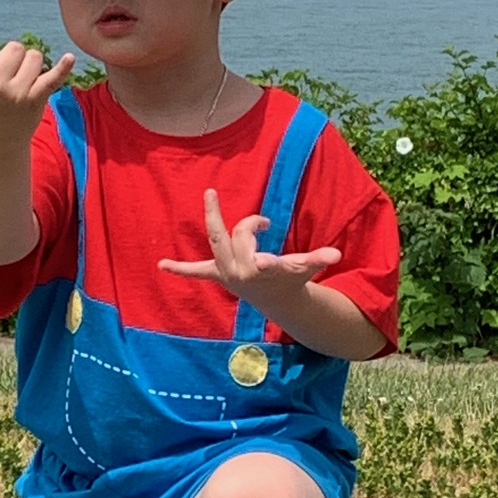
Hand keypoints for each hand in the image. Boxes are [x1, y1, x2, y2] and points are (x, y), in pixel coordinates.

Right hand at [0, 37, 75, 141]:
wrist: (1, 139)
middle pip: (16, 48)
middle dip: (16, 58)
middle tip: (10, 77)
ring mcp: (17, 93)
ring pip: (35, 57)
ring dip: (33, 67)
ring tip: (24, 84)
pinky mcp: (36, 99)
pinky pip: (52, 79)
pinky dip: (63, 69)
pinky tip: (70, 58)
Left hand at [158, 189, 340, 293]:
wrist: (278, 301)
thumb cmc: (291, 278)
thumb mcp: (305, 269)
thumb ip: (318, 260)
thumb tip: (336, 255)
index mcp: (261, 269)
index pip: (259, 254)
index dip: (260, 249)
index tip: (264, 249)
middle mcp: (240, 272)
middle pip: (235, 236)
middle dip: (244, 224)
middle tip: (249, 210)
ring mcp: (226, 273)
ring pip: (217, 241)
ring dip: (214, 220)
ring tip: (211, 195)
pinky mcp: (218, 274)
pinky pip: (197, 271)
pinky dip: (181, 269)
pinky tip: (162, 265)